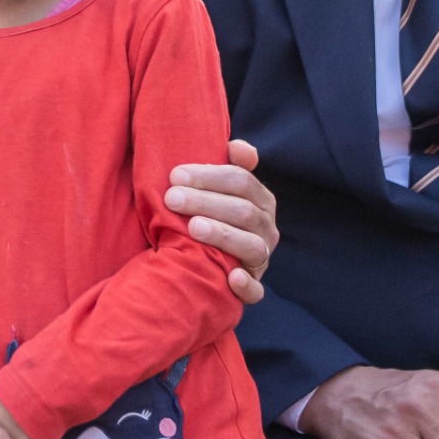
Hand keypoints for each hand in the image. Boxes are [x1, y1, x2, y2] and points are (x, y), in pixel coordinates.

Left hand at [166, 140, 279, 303]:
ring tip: (193, 227)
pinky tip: (231, 277)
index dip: (209, 176)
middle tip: (172, 198)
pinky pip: (255, 290)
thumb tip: (237, 148)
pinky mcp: (252, 286)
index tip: (175, 175)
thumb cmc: (207, 213)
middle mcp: (266, 228)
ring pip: (251, 246)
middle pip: (243, 211)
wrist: (202, 259)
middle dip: (206, 202)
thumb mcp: (214, 188)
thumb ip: (227, 165)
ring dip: (222, 235)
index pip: (242, 181)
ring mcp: (261, 258)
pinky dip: (246, 286)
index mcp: (260, 200)